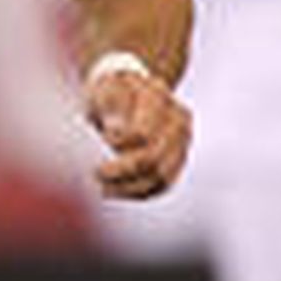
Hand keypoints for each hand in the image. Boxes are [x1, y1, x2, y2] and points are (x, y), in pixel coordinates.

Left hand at [86, 66, 191, 199]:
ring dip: (129, 187)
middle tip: (98, 173)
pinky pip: (163, 185)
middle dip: (122, 171)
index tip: (101, 141)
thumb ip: (111, 107)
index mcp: (158, 96)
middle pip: (153, 158)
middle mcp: (177, 119)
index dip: (118, 143)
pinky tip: (116, 190)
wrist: (131, 94)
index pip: (141, 133)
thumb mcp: (106, 88)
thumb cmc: (113, 91)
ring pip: (161, 177)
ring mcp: (182, 141)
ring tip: (104, 187)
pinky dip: (139, 193)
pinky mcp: (178, 160)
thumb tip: (117, 133)